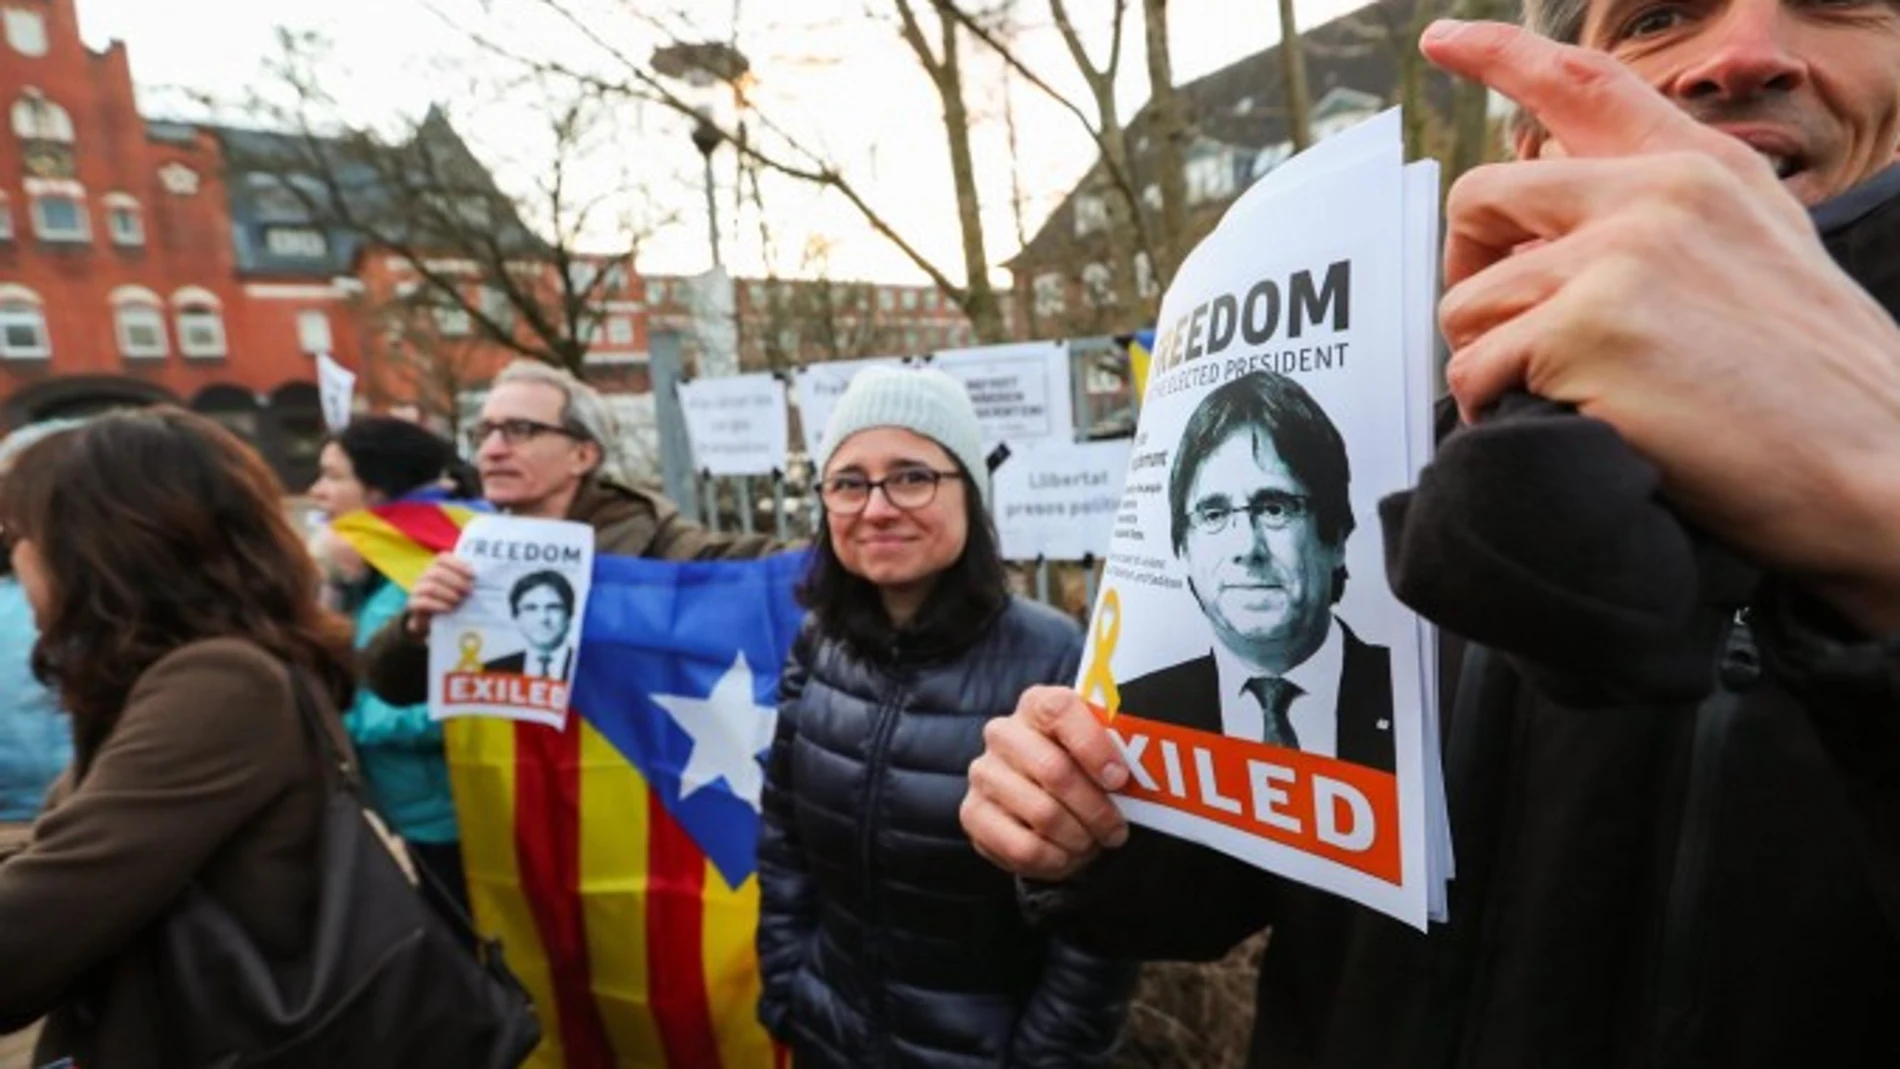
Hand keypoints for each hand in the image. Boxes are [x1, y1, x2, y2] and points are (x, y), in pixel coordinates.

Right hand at [402, 555, 475, 638]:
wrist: (433, 621)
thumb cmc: (451, 601)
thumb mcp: (460, 590)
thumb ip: (468, 581)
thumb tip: (487, 579)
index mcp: (437, 568)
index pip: (442, 558)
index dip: (458, 564)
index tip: (473, 575)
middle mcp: (425, 576)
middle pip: (437, 572)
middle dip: (456, 581)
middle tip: (469, 591)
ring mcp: (417, 589)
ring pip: (430, 586)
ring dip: (448, 593)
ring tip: (460, 601)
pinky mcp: (413, 604)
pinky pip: (422, 602)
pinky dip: (437, 605)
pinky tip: (449, 609)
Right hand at [961, 686, 1131, 881]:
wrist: (1040, 797)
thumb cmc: (1080, 768)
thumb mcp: (1100, 750)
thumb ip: (1118, 749)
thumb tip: (1149, 764)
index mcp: (1037, 705)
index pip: (1060, 710)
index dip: (1093, 746)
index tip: (1119, 778)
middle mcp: (1003, 733)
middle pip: (1054, 770)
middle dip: (1096, 808)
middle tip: (1116, 830)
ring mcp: (984, 773)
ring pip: (1042, 814)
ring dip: (1079, 838)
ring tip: (1092, 842)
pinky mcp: (972, 813)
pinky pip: (1022, 847)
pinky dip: (1055, 859)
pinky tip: (1066, 855)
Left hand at [1424, 20, 1899, 630]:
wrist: (1874, 473)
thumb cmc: (1815, 393)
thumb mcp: (1759, 258)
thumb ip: (1665, 223)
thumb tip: (1556, 233)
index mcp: (1703, 171)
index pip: (1583, 84)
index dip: (1498, 53)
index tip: (1441, 41)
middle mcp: (1659, 195)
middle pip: (1481, 200)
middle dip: (1465, 273)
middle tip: (1494, 331)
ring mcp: (1620, 256)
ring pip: (1468, 302)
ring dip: (1488, 362)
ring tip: (1550, 398)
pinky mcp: (1588, 328)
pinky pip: (1475, 370)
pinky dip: (1490, 411)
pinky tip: (1551, 426)